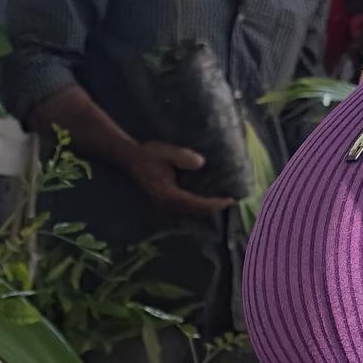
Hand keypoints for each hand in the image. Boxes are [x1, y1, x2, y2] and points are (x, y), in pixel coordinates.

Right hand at [114, 138, 229, 218]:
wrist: (131, 158)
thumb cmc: (148, 154)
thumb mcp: (165, 151)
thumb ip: (182, 157)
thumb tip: (200, 162)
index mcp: (168, 193)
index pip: (196, 203)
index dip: (213, 203)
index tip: (229, 200)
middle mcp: (168, 203)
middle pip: (195, 211)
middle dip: (213, 208)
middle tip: (232, 202)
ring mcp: (166, 204)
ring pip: (191, 211)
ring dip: (207, 208)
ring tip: (223, 203)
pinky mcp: (167, 200)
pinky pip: (186, 207)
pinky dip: (199, 206)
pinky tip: (208, 200)